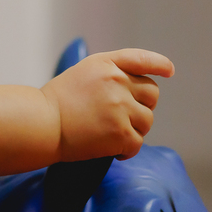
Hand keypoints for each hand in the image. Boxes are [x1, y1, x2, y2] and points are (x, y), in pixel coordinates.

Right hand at [40, 49, 173, 162]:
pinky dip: (128, 150)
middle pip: (152, 94)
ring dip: (135, 129)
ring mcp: (120, 107)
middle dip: (142, 106)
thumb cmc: (58, 101)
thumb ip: (111, 73)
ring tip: (113, 134)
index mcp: (107, 63)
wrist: (43, 124)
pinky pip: (138, 143)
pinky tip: (115, 152)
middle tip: (123, 117)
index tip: (169, 71)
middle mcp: (117, 81)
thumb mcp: (84, 72)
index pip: (141, 59)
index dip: (159, 64)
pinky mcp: (120, 133)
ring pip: (147, 120)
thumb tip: (137, 87)